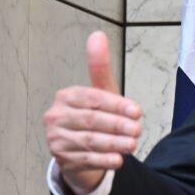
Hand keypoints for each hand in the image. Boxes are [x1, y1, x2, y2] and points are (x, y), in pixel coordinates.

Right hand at [43, 31, 143, 194]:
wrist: (76, 150)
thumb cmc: (92, 116)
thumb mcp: (99, 93)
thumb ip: (99, 67)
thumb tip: (97, 35)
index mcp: (66, 97)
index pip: (93, 99)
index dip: (117, 105)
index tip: (137, 111)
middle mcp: (56, 117)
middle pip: (91, 120)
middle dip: (117, 125)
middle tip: (138, 130)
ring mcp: (56, 139)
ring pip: (89, 141)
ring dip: (114, 144)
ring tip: (132, 145)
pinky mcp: (62, 159)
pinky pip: (86, 159)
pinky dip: (104, 160)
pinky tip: (119, 160)